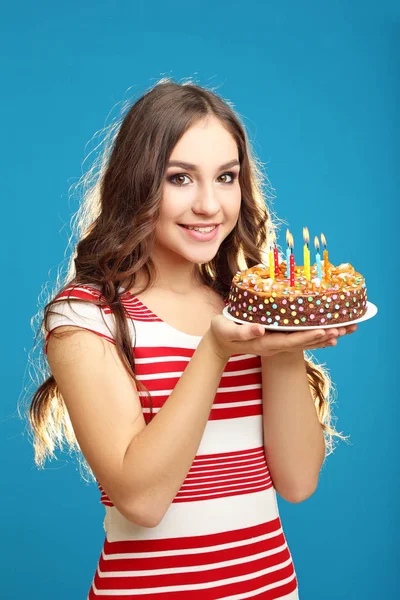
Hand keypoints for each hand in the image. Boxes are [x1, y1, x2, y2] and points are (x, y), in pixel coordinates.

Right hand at [207, 314, 357, 360]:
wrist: (219, 343)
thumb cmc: (221, 332)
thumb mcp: (227, 329)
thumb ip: (243, 331)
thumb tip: (261, 329)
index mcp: (265, 344)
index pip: (291, 341)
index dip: (308, 337)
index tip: (324, 331)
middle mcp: (275, 347)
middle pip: (303, 343)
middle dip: (323, 337)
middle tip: (343, 329)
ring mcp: (278, 345)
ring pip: (305, 343)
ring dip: (324, 338)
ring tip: (344, 331)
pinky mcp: (278, 341)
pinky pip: (301, 340)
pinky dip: (316, 338)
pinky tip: (329, 336)